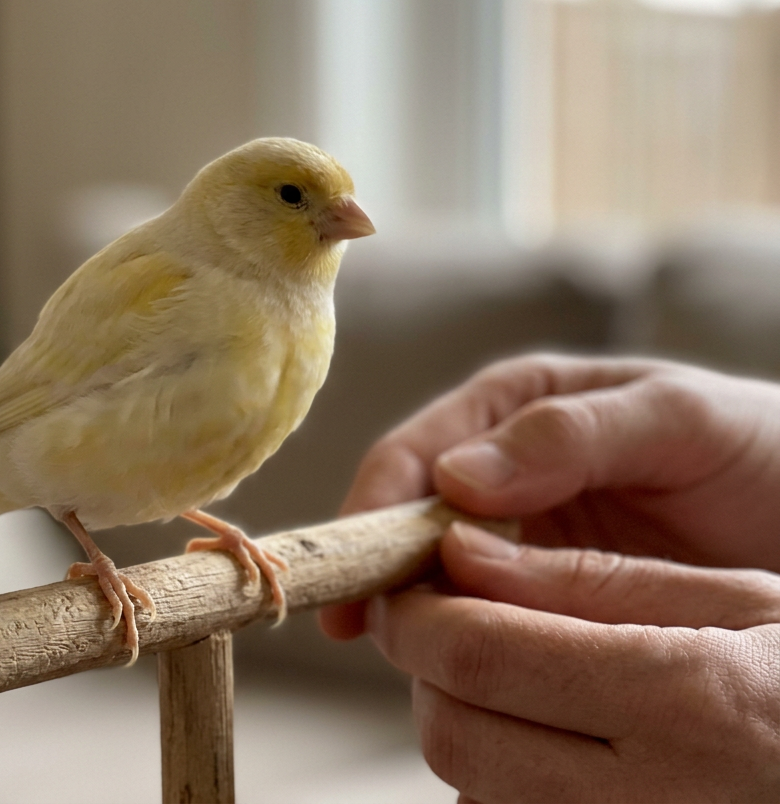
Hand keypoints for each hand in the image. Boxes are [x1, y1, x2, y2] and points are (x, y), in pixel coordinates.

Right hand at [321, 354, 779, 638]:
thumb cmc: (762, 449)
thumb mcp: (680, 421)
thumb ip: (571, 435)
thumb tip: (453, 478)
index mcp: (510, 409)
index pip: (412, 458)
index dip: (370, 517)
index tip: (355, 580)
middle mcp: (496, 472)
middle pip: (405, 526)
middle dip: (383, 579)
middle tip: (379, 638)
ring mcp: (516, 540)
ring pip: (436, 584)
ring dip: (423, 623)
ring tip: (430, 671)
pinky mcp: (541, 598)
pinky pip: (487, 625)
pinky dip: (472, 654)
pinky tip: (473, 685)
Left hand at [373, 522, 779, 801]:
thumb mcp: (735, 598)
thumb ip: (587, 579)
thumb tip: (460, 550)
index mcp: (688, 702)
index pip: (480, 654)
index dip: (416, 612)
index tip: (403, 583)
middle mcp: (658, 799)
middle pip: (455, 736)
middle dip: (427, 673)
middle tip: (446, 624)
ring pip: (473, 791)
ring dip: (464, 723)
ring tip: (513, 677)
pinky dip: (501, 778)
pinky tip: (548, 736)